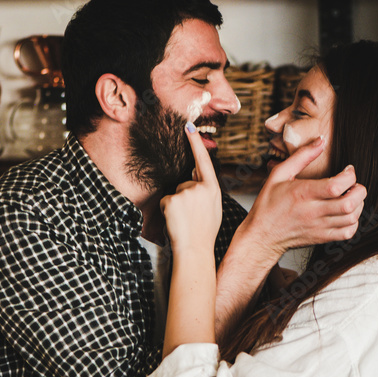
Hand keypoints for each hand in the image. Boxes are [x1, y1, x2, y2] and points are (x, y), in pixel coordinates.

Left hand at [160, 123, 221, 256]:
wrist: (195, 250)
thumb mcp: (213, 207)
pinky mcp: (172, 200)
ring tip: (184, 221)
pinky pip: (165, 201)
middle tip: (192, 218)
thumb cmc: (204, 232)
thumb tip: (195, 174)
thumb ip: (206, 190)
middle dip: (184, 197)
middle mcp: (200, 187)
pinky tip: (175, 222)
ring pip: (174, 193)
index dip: (195, 143)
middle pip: (185, 183)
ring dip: (175, 206)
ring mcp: (186, 193)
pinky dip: (166, 212)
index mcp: (213, 188)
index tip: (188, 126)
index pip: (203, 160)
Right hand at [246, 141, 367, 260]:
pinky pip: (347, 233)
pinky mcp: (321, 237)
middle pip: (349, 203)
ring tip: (351, 197)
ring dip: (358, 205)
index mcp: (302, 193)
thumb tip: (321, 140)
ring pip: (351, 218)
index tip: (348, 170)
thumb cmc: (269, 203)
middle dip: (359, 190)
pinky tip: (346, 213)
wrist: (262, 235)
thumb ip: (302, 156)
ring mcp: (318, 227)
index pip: (336, 186)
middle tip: (353, 185)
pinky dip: (353, 222)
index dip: (350, 176)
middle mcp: (312, 212)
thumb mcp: (279, 174)